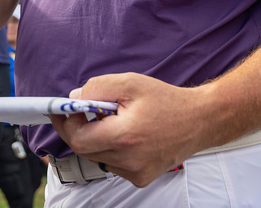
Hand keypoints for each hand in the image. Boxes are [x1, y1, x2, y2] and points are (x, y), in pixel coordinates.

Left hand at [49, 72, 212, 187]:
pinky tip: (125, 134)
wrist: (200, 120)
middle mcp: (130, 160)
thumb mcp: (130, 83)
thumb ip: (98, 88)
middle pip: (85, 149)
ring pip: (98, 156)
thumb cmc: (167, 100)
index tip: (60, 110)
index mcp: (126, 137)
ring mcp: (136, 172)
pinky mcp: (141, 178)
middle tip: (80, 111)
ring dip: (96, 138)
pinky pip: (113, 164)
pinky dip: (110, 148)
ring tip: (112, 120)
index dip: (65, 123)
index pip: (78, 139)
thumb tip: (74, 98)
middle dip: (78, 128)